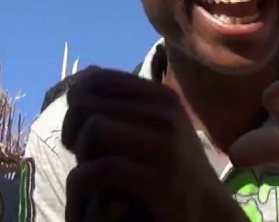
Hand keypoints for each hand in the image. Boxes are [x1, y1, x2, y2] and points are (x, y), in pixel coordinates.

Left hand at [61, 68, 246, 221]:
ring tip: (89, 171)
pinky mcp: (160, 181)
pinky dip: (87, 179)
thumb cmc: (167, 170)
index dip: (76, 102)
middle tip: (79, 155)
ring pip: (94, 128)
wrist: (205, 213)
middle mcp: (167, 114)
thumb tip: (87, 72)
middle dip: (73, 128)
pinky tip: (94, 191)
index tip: (78, 130)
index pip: (96, 80)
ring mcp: (167, 146)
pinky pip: (104, 168)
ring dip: (81, 153)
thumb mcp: (149, 128)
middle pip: (89, 102)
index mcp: (162, 98)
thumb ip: (120, 103)